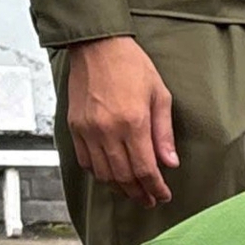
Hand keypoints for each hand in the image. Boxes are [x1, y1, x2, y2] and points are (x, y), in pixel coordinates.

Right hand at [64, 35, 177, 207]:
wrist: (97, 45)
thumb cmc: (131, 65)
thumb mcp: (159, 95)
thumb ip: (164, 133)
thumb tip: (170, 163)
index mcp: (133, 123)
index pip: (146, 170)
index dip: (156, 188)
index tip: (163, 195)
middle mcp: (107, 130)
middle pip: (124, 177)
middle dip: (139, 193)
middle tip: (149, 200)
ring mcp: (88, 130)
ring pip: (103, 174)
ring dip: (119, 188)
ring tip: (133, 191)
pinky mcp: (75, 126)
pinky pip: (85, 161)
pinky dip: (99, 173)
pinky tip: (111, 174)